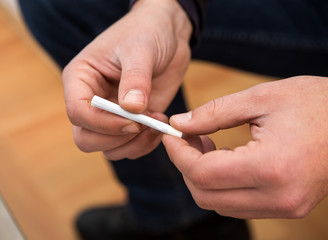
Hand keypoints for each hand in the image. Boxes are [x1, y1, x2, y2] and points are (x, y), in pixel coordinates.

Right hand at [62, 0, 191, 159]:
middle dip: (116, 138)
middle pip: (86, 138)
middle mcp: (90, 101)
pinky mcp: (129, 122)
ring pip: (108, 148)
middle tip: (143, 124)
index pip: (77, 112)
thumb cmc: (146, 33)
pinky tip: (160, 124)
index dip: (102, 123)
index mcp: (80, 79)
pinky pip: (129, 147)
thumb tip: (132, 109)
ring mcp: (109, 115)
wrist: (166, 36)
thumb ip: (135, 79)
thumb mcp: (140, 49)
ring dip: (133, 144)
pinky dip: (144, 144)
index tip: (133, 121)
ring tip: (156, 122)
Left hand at [163, 76, 327, 218]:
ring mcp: (285, 206)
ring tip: (206, 144)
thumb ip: (213, 113)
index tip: (170, 135)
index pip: (203, 173)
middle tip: (186, 138)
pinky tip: (225, 158)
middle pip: (206, 195)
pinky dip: (222, 184)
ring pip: (220, 204)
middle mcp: (278, 196)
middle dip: (186, 166)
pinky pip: (239, 204)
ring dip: (202, 177)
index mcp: (271, 166)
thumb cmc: (315, 102)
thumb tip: (179, 123)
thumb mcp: (260, 97)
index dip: (178, 155)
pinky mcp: (288, 206)